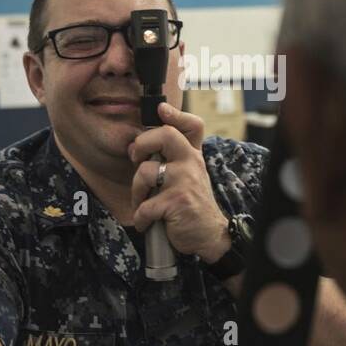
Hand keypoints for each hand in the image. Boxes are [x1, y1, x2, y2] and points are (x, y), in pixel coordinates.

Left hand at [128, 101, 229, 262]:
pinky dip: (140, 217)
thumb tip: (137, 146)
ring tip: (142, 203)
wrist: (209, 236)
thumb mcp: (189, 178)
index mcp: (193, 156)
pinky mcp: (177, 201)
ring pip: (145, 172)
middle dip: (141, 144)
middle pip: (165, 135)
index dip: (176, 114)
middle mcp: (191, 163)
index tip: (161, 109)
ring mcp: (185, 181)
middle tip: (136, 158)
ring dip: (136, 192)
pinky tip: (147, 222)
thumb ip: (172, 161)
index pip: (192, 126)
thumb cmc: (192, 207)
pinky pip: (145, 205)